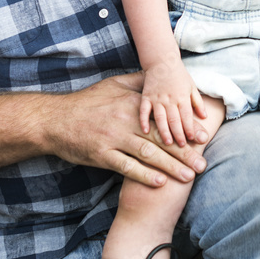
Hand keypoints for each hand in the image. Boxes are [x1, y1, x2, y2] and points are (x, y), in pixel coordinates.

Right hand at [48, 72, 207, 188]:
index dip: (185, 128)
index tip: (203, 137)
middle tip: (203, 164)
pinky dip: (143, 175)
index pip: (164, 117)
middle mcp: (125, 121)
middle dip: (185, 152)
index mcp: (132, 104)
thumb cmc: (87, 102)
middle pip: (161, 138)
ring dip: (170, 166)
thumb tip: (159, 76)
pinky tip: (159, 182)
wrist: (56, 119)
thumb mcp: (114, 84)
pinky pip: (125, 166)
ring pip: (148, 154)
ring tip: (188, 176)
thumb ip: (138, 82)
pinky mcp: (101, 155)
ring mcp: (113, 139)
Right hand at [140, 60, 207, 146]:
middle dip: (178, 134)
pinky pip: (144, 110)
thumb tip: (205, 117)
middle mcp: (170, 99)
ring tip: (167, 143)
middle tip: (180, 147)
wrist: (162, 60)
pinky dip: (144, 120)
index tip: (191, 139)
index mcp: (182, 97)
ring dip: (164, 131)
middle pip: (175, 120)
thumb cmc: (179, 74)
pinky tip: (145, 131)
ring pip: (160, 118)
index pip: (187, 116)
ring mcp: (157, 98)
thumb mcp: (192, 86)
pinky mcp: (146, 96)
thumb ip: (198, 102)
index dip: (189, 129)